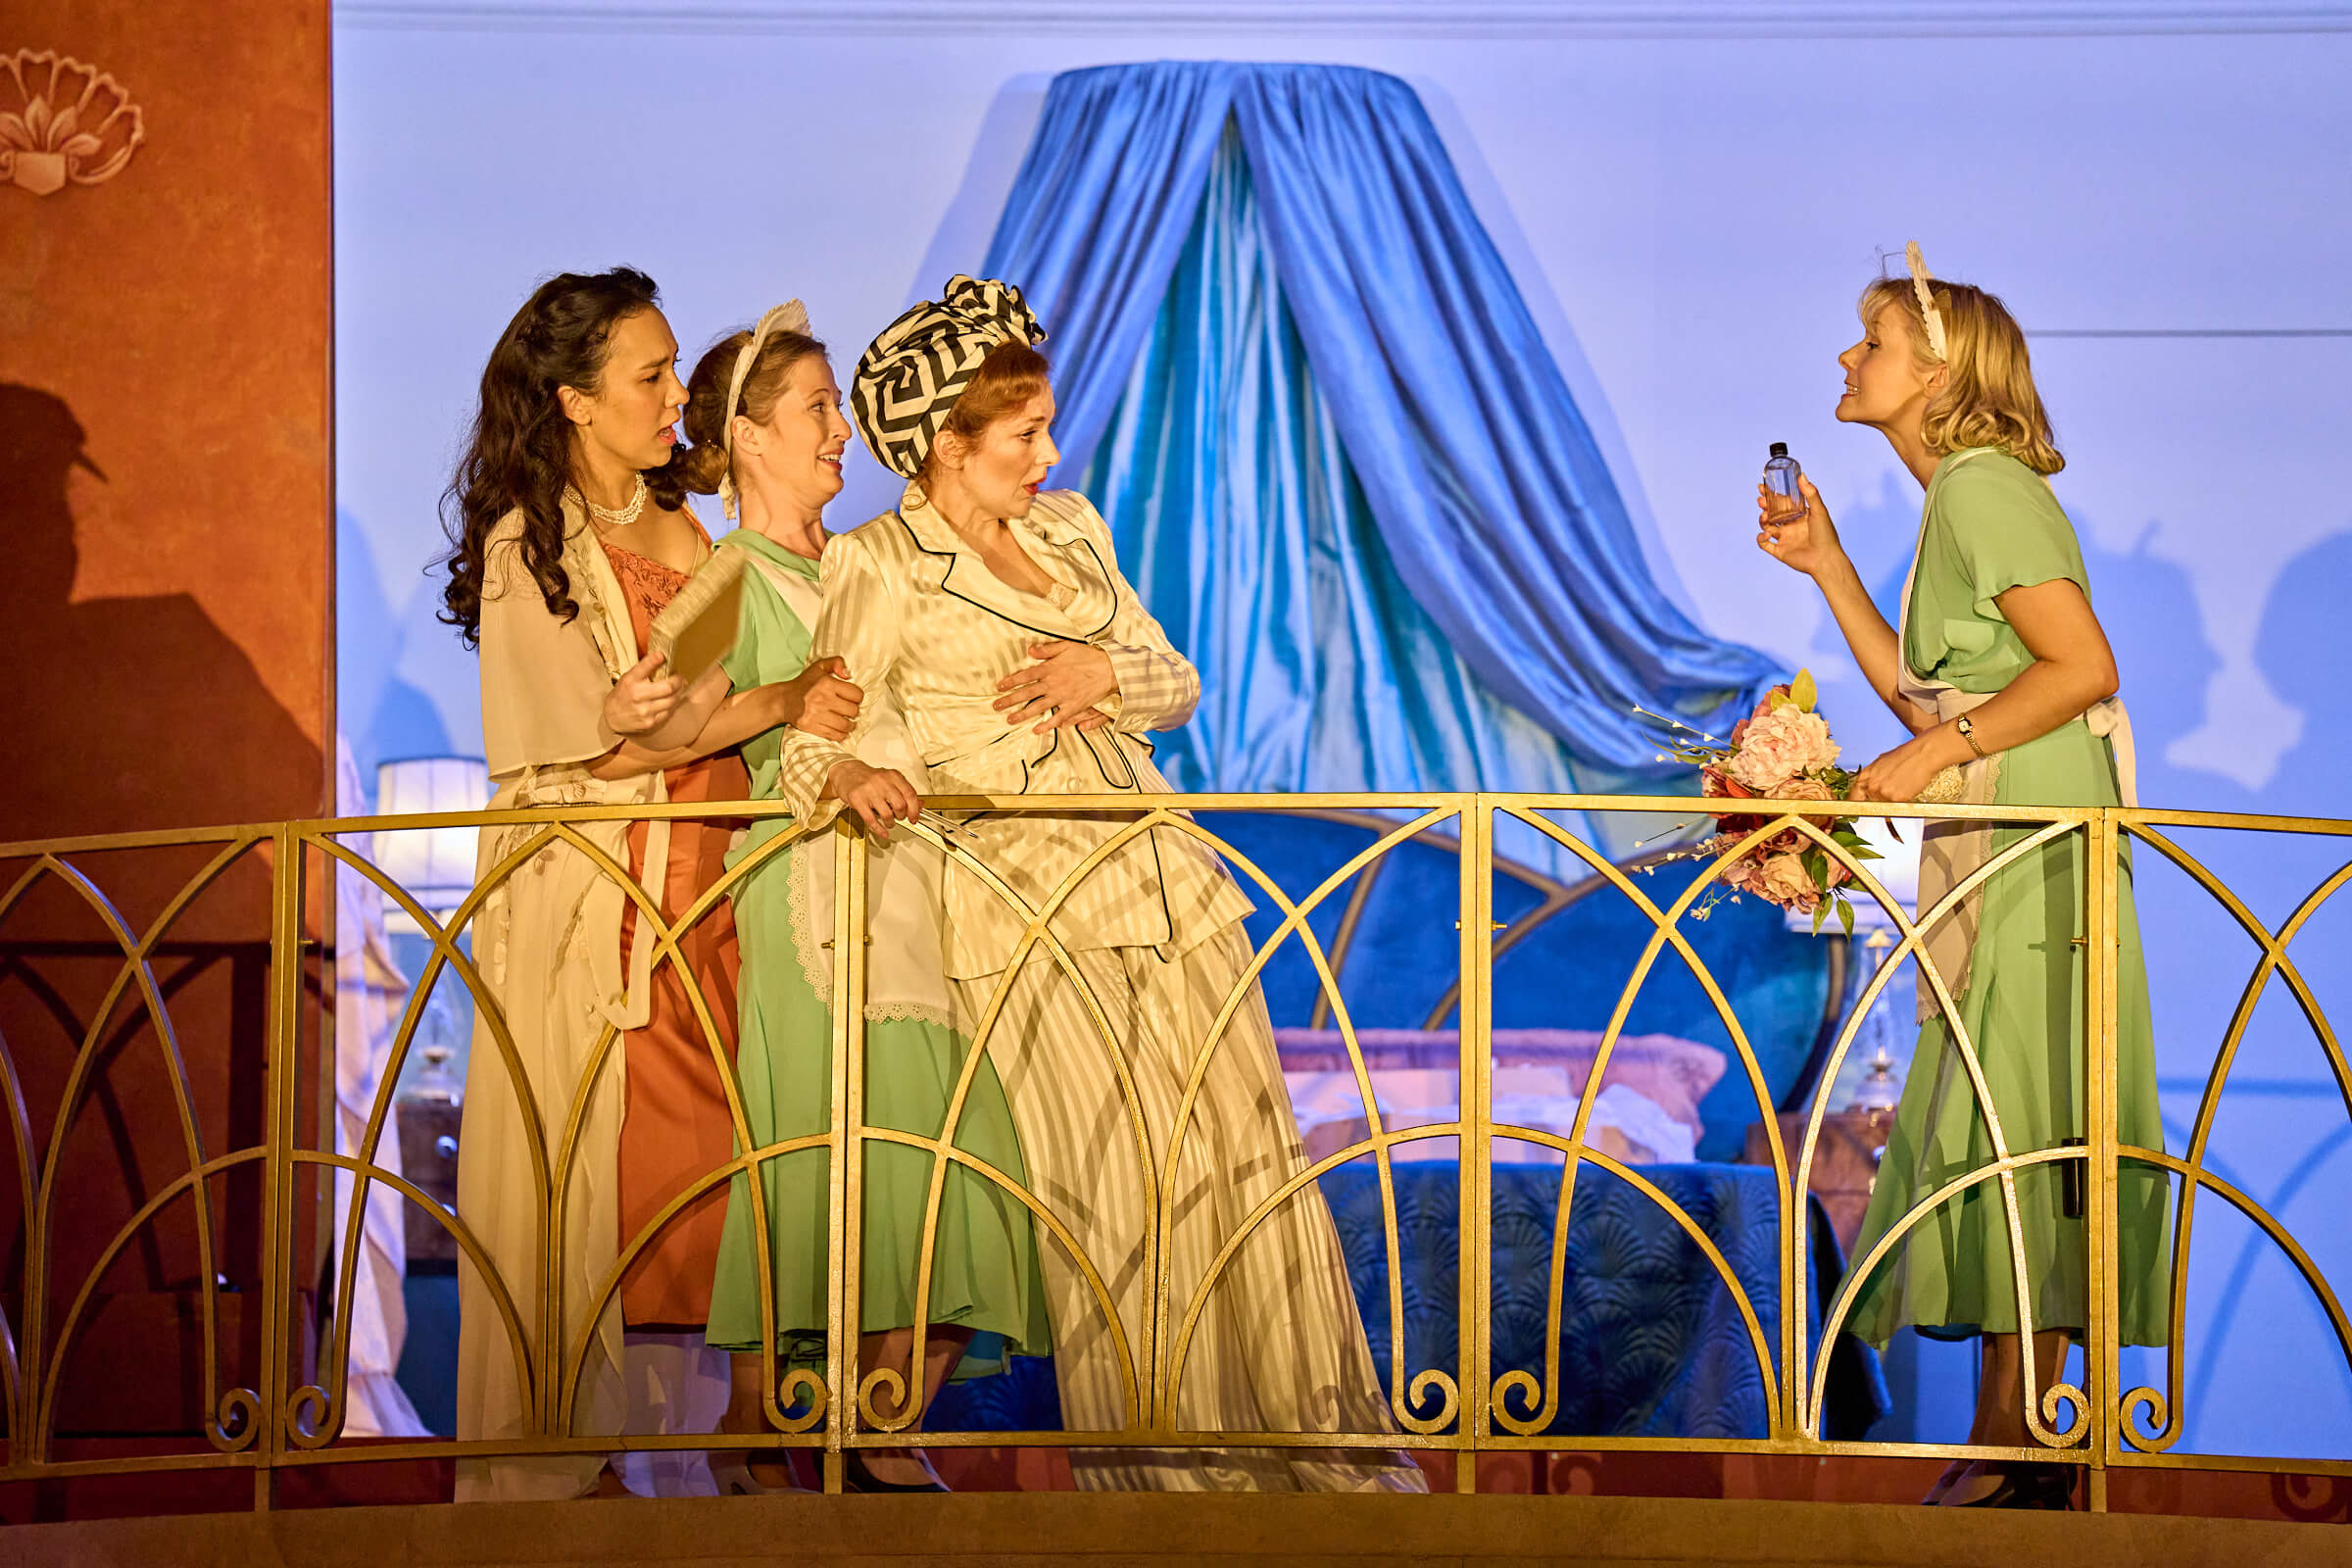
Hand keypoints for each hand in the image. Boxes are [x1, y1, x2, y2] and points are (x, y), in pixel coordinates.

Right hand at [603, 650, 686, 736]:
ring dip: (679, 692)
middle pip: (669, 686)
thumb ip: (644, 669)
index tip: (663, 656)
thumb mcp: (628, 678)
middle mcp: (637, 695)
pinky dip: (673, 704)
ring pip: (673, 699)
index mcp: (630, 681)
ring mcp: (645, 710)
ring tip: (678, 687)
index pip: (645, 666)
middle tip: (679, 677)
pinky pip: (669, 711)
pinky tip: (671, 699)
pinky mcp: (650, 722)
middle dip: (678, 680)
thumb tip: (663, 657)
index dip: (656, 659)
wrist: (612, 717)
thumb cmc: (624, 694)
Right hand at [782, 655, 862, 741]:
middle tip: (849, 710)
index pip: (856, 695)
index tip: (853, 698)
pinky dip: (841, 735)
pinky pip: (835, 735)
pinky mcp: (812, 727)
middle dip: (854, 711)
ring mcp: (817, 715)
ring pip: (845, 725)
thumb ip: (836, 662)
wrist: (784, 700)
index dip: (857, 697)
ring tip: (848, 722)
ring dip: (850, 725)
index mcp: (827, 684)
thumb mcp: (819, 667)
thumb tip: (848, 673)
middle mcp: (823, 699)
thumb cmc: (804, 684)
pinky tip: (840, 730)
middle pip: (853, 711)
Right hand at [824, 759, 920, 841]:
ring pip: (887, 814)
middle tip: (899, 818)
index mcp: (893, 776)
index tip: (914, 817)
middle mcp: (882, 782)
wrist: (847, 773)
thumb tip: (920, 805)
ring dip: (891, 823)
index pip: (910, 794)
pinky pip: (871, 819)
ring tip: (889, 822)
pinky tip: (883, 832)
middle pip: (900, 805)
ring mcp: (869, 790)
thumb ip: (905, 792)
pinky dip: (879, 829)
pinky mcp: (857, 799)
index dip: (915, 809)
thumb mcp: (890, 781)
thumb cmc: (869, 779)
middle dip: (902, 816)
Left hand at [994, 641, 1116, 732]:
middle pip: (1026, 693)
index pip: (1025, 676)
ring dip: (1022, 715)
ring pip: (1037, 707)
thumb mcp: (1067, 646)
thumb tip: (1030, 650)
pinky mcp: (1073, 707)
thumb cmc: (1088, 656)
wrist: (1110, 669)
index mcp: (1050, 669)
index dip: (1010, 681)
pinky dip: (1047, 725)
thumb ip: (1048, 649)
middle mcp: (1052, 684)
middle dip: (1009, 700)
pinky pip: (1057, 718)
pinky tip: (1036, 730)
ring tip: (1009, 720)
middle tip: (995, 706)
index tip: (999, 687)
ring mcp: (1062, 697)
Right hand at [1756, 475, 1846, 579]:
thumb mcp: (1819, 510)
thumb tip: (1801, 475)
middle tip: (1760, 500)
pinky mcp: (1779, 551)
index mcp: (1800, 516)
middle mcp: (1791, 526)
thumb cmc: (1826, 534)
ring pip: (1767, 526)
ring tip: (1765, 516)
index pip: (1783, 503)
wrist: (1825, 559)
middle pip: (1773, 513)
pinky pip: (1764, 544)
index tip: (1763, 487)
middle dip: (1764, 506)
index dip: (1772, 495)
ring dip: (1762, 520)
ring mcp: (1785, 539)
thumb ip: (1810, 493)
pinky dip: (1760, 538)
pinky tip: (1766, 533)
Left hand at [1850, 726, 1967, 802]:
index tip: (1856, 808)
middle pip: (1871, 802)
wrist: (1924, 753)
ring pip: (1886, 805)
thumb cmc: (1907, 755)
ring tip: (1904, 784)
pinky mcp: (1897, 799)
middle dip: (1880, 799)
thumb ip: (1874, 776)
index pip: (1854, 796)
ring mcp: (1884, 793)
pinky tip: (1910, 787)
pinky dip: (1904, 801)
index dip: (1855, 803)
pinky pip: (1898, 806)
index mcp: (1866, 775)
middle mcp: (1872, 785)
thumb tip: (1871, 786)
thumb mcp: (1882, 762)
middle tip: (1894, 788)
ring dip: (1893, 799)